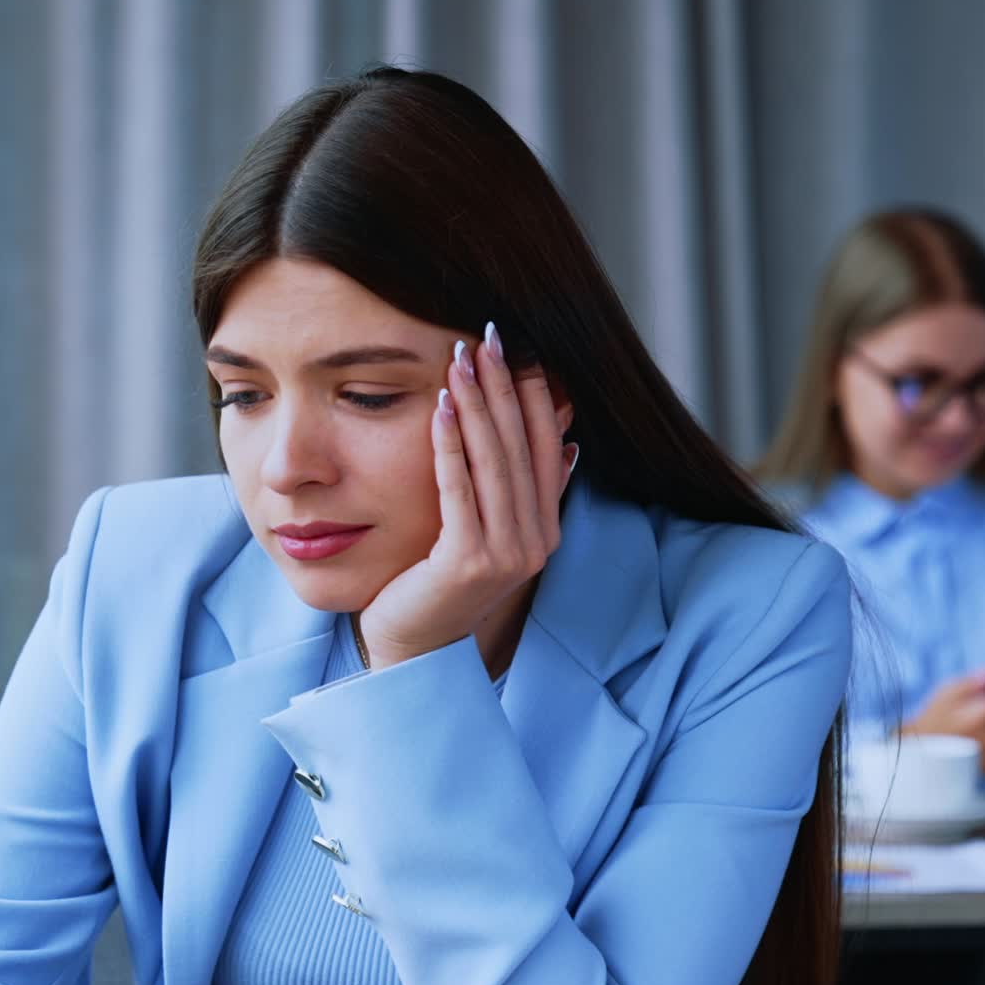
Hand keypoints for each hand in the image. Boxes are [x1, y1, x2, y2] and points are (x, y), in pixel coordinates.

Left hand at [358, 327, 574, 671]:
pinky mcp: (468, 562)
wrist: (416, 646)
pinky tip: (443, 407)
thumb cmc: (443, 584)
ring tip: (463, 359)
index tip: (518, 350)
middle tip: (487, 338)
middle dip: (504, 389)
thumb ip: (529, 493)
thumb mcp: (491, 534)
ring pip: (494, 465)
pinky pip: (460, 491)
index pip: (547, 449)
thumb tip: (568, 443)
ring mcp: (506, 555)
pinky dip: (451, 446)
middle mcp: (535, 542)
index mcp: (545, 530)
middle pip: (520, 449)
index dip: (534, 398)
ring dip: (479, 406)